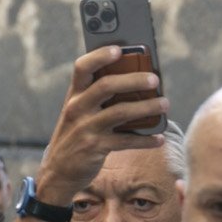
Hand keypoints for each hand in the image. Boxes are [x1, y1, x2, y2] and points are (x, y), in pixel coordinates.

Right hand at [35, 49, 167, 197]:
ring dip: (146, 107)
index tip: (119, 49)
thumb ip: (98, 97)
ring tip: (164, 104)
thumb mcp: (79, 113)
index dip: (100, 56)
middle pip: (106, 86)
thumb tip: (137, 81)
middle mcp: (77, 108)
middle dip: (133, 80)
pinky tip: (158, 138)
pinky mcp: (95, 148)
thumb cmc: (76, 135)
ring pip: (120, 112)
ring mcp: (86, 129)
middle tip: (155, 79)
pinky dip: (145, 139)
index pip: (82, 68)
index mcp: (74, 95)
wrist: (57, 172)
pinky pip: (125, 141)